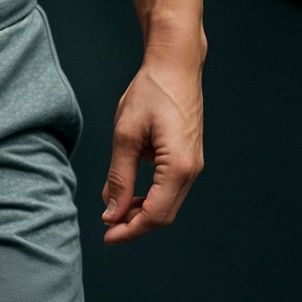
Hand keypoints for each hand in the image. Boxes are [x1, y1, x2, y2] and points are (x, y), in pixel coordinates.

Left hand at [100, 51, 203, 244]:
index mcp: (179, 167)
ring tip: (114, 208)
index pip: (155, 214)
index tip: (107, 236)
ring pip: (168, 202)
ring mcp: (194, 164)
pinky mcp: (189, 157)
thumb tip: (112, 212)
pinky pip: (170, 187)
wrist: (176, 65)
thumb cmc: (151, 92)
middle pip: (164, 214)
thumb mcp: (126, 134)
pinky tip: (128, 189)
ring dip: (142, 210)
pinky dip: (150, 195)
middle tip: (107, 228)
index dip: (130, 229)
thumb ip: (119, 176)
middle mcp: (192, 171)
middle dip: (135, 225)